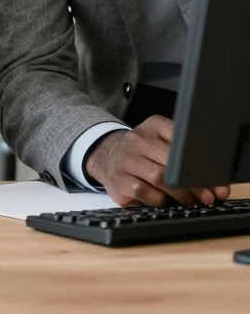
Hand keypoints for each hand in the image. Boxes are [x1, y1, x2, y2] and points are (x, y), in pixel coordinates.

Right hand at [85, 116, 230, 206]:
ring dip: (180, 194)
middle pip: (172, 162)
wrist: (108, 155)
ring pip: (159, 178)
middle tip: (208, 196)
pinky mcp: (119, 179)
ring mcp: (126, 159)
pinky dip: (158, 199)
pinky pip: (144, 191)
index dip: (199, 161)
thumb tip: (218, 188)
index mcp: (154, 125)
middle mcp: (137, 139)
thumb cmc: (145, 154)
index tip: (213, 178)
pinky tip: (163, 200)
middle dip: (194, 183)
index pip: (181, 139)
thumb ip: (186, 159)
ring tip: (190, 201)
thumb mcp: (162, 145)